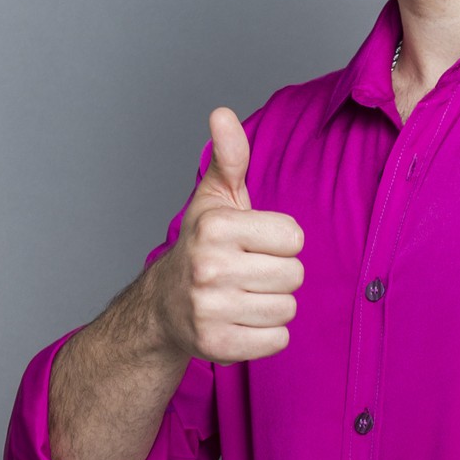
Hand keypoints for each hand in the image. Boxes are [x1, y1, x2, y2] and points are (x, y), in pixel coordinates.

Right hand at [154, 108, 303, 363]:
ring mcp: (209, 309)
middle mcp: (209, 267)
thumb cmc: (203, 245)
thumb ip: (230, 157)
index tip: (255, 244)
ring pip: (288, 309)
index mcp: (215, 226)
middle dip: (279, 275)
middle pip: (294, 275)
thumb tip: (222, 114)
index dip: (281, 242)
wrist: (164, 305)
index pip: (294, 238)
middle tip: (250, 273)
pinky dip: (268, 336)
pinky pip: (277, 341)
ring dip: (274, 305)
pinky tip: (244, 322)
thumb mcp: (216, 198)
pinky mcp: (216, 345)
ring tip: (246, 296)